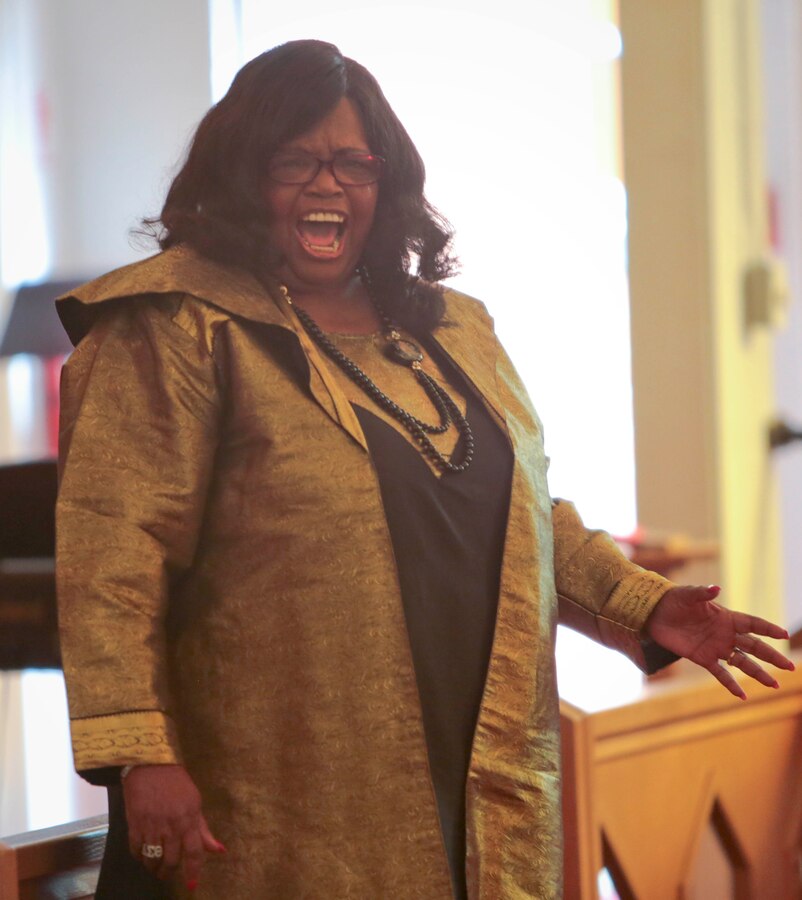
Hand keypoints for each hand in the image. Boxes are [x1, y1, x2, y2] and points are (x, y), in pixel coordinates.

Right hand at [123, 764, 224, 889]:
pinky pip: (136, 850)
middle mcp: (172, 825)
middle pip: (172, 860)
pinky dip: (139, 857)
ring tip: (155, 867)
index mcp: (189, 818)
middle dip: (169, 872)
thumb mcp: (194, 801)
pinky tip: (142, 854)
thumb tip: (219, 850)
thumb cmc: (176, 782)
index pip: (194, 852)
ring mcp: (152, 825)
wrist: (150, 764)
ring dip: (154, 868)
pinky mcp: (135, 824)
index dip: (193, 871)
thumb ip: (203, 829)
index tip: (192, 885)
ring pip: (153, 859)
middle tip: (167, 873)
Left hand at [645, 584, 794, 698]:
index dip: (768, 628)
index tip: (784, 634)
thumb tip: (716, 588)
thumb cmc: (675, 600)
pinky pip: (721, 673)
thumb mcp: (688, 595)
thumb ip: (703, 593)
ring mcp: (716, 647)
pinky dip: (731, 684)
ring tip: (775, 684)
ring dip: (758, 673)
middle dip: (772, 656)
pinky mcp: (703, 658)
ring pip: (742, 662)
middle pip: (754, 646)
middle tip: (790, 667)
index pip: (752, 623)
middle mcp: (725, 634)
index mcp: (726, 617)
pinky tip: (743, 696)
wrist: (655, 613)